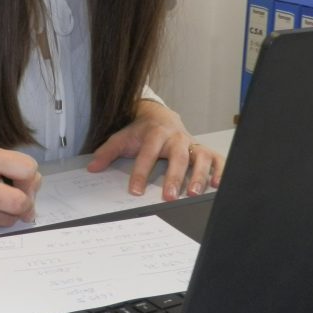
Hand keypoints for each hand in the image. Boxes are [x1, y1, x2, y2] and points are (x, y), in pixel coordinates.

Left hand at [86, 99, 223, 200]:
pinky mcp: (203, 149)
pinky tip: (217, 184)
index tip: (135, 191)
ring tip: (194, 193)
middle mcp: (176, 138)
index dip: (141, 172)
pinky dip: (220, 170)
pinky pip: (216, 158)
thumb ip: (107, 152)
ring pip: (200, 157)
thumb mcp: (123, 138)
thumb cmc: (142, 132)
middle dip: (174, 176)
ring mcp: (192, 143)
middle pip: (177, 156)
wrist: (161, 116)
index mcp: (155, 133)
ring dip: (198, 175)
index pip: (147, 153)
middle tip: (169, 196)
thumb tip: (92, 167)